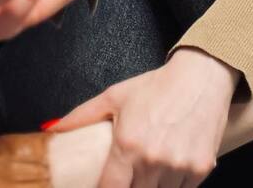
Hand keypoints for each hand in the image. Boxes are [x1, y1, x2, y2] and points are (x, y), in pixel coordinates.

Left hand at [49, 48, 239, 187]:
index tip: (105, 186)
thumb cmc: (157, 86)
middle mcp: (152, 160)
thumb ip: (81, 116)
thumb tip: (51, 128)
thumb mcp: (115, 96)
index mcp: (127, 144)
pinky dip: (174, 185)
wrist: (202, 77)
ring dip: (153, 187)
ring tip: (150, 168)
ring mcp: (179, 167)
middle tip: (130, 174)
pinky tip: (171, 167)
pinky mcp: (201, 169)